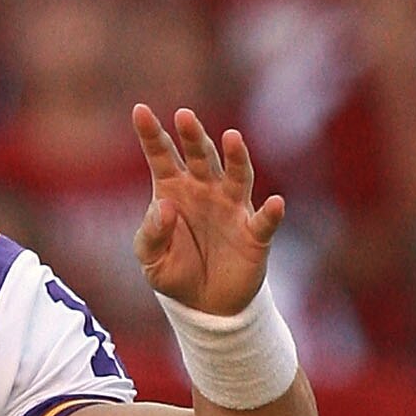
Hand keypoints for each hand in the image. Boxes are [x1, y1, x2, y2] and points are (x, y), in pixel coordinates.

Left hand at [131, 106, 284, 314]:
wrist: (205, 305)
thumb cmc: (175, 272)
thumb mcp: (151, 260)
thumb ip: (151, 234)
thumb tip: (164, 206)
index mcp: (173, 190)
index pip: (161, 155)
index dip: (151, 134)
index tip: (139, 111)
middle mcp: (205, 190)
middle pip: (200, 155)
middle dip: (193, 135)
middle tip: (184, 116)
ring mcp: (232, 207)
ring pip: (236, 175)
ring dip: (235, 157)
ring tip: (232, 138)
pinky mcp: (254, 233)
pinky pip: (264, 220)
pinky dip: (271, 213)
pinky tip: (275, 204)